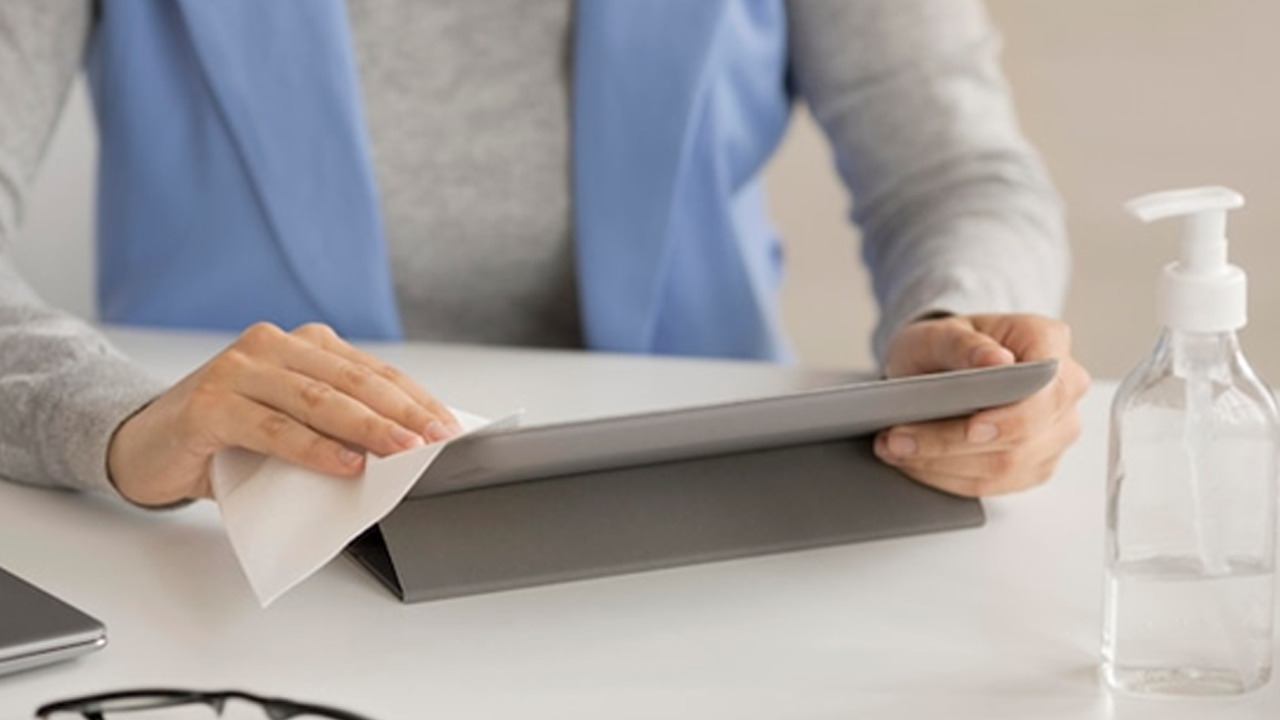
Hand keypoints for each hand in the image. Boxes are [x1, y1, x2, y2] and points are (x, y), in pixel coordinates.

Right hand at [107, 323, 461, 506]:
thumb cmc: (228, 440)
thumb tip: (404, 456)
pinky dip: (313, 447)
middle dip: (402, 413)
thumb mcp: (293, 427)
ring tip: (404, 452)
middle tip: (437, 441)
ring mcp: (239, 370)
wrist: (145, 447)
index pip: (373, 371)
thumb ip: (337, 428)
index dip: (416, 399)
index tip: (450, 428)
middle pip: (353, 380)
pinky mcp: (211, 403)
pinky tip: (345, 463)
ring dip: (368, 428)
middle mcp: (272, 346)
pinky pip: (273, 427)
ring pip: (318, 399)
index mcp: (302, 345)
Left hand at [874, 314, 1089, 496]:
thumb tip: (995, 361)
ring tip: (895, 449)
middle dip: (952, 443)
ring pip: (1006, 467)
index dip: (1012, 417)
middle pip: (1021, 436)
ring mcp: (1054, 431)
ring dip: (942, 465)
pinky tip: (915, 463)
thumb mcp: (940, 331)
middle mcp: (1063, 389)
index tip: (971, 429)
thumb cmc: (947, 344)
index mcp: (1049, 342)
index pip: (1046, 390)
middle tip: (898, 438)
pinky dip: (947, 478)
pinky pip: (994, 484)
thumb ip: (964, 344)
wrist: (945, 364)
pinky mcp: (1034, 463)